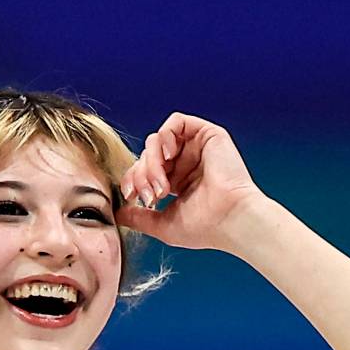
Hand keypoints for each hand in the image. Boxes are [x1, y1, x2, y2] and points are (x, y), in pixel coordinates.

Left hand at [116, 113, 266, 250]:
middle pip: (146, 155)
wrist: (231, 220)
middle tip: (151, 196)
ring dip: (151, 162)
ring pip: (156, 141)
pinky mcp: (207, 135)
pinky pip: (176, 122)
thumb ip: (139, 218)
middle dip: (141, 175)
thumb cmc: (205, 227)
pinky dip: (165, 136)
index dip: (132, 180)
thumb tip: (118, 213)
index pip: (143, 171)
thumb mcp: (163, 225)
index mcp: (176, 182)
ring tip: (162, 185)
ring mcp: (195, 149)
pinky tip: (167, 155)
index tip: (131, 197)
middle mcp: (185, 164)